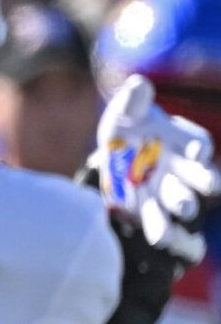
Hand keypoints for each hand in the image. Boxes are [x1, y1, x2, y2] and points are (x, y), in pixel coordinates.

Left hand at [92, 75, 220, 264]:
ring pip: (178, 201)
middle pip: (198, 176)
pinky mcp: (148, 205)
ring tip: (175, 227)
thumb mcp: (127, 109)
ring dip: (179, 210)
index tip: (198, 153)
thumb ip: (134, 99)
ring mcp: (166, 188)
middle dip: (202, 182)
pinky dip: (161, 229)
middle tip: (208, 189)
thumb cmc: (129, 124)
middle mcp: (182, 166)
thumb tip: (137, 84)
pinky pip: (158, 219)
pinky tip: (160, 239)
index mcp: (183, 139)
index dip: (198, 147)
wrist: (116, 147)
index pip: (197, 142)